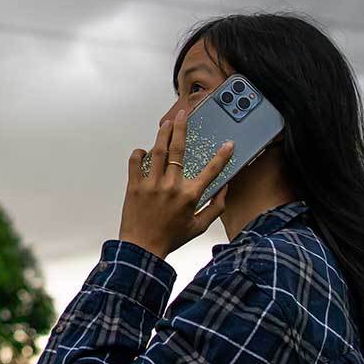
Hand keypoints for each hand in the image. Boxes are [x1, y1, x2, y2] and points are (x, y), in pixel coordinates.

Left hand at [119, 107, 233, 259]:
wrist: (142, 249)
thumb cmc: (171, 238)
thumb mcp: (199, 227)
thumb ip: (215, 208)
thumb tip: (224, 189)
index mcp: (190, 196)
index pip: (211, 171)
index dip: (222, 156)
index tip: (228, 144)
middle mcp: (171, 186)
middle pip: (178, 150)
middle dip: (182, 128)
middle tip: (183, 114)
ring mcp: (151, 184)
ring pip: (157, 150)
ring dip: (162, 133)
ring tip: (166, 123)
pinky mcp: (134, 186)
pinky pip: (135, 162)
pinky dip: (138, 153)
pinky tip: (143, 150)